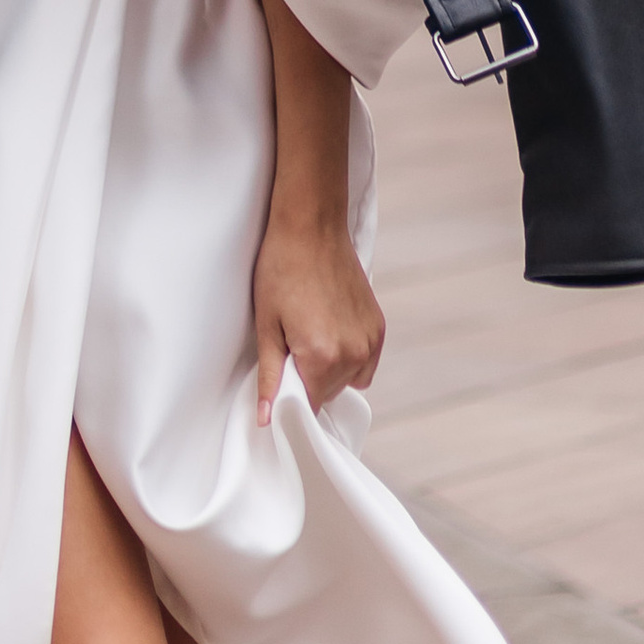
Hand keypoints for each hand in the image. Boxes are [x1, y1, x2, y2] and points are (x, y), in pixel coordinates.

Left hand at [252, 204, 383, 423]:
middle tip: (291, 341)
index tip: (281, 375)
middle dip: (308, 378)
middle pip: (327, 393)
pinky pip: (365, 363)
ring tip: (311, 330)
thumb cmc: (281, 268)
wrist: (311, 225)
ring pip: (347, 379)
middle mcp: (353, 354)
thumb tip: (265, 419)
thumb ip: (270, 376)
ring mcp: (370, 341)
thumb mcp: (266, 324)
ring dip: (330, 368)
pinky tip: (332, 328)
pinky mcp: (378, 327)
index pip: (308, 405)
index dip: (290, 395)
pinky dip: (349, 355)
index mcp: (322, 357)